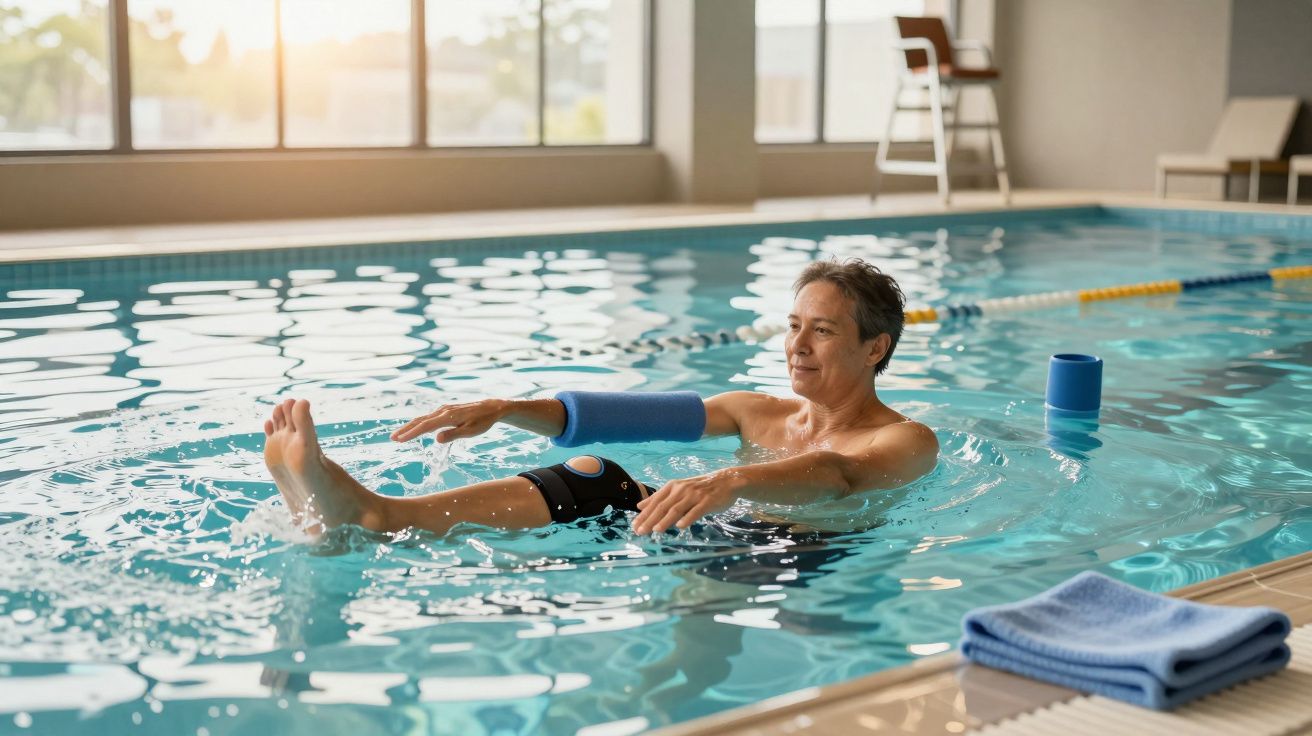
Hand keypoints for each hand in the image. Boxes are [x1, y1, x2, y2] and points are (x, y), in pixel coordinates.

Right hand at [390, 399, 507, 442]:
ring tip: (400, 435)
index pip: (425, 426)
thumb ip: (453, 435)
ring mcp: (444, 410)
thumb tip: (436, 439)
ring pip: (423, 418)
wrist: (491, 408)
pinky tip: (416, 429)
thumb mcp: (471, 431)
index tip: (399, 440)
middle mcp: (443, 411)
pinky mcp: (447, 410)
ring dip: (411, 426)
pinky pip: (429, 417)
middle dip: (406, 429)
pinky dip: (420, 423)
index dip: (411, 433)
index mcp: (448, 417)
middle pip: (420, 421)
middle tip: (393, 438)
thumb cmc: (482, 421)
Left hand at [632, 469, 745, 534]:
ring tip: (656, 530)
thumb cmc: (700, 488)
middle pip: (663, 506)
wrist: (726, 481)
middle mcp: (681, 489)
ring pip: (677, 509)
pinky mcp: (707, 501)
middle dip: (650, 519)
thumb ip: (659, 498)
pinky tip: (681, 526)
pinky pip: (696, 511)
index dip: (644, 514)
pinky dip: (688, 518)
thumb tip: (639, 506)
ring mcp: (694, 495)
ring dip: (665, 520)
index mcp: (672, 486)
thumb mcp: (677, 489)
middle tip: (640, 531)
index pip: (655, 502)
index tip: (634, 525)